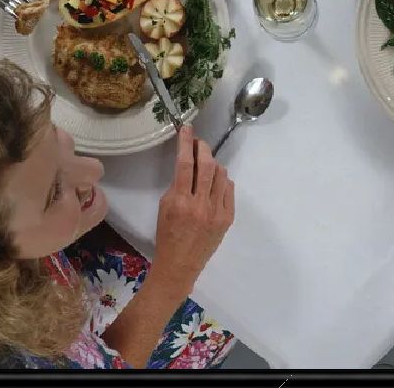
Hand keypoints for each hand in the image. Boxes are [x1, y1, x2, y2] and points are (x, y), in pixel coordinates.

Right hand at [150, 126, 234, 298]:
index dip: (185, 143)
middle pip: (207, 165)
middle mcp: (201, 205)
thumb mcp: (164, 208)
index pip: (184, 165)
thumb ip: (178, 186)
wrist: (180, 264)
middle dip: (203, 149)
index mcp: (180, 202)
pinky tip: (214, 184)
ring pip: (221, 175)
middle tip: (198, 143)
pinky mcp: (228, 218)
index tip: (187, 129)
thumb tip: (190, 165)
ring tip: (206, 165)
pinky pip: (229, 190)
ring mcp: (217, 211)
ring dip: (213, 164)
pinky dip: (222, 181)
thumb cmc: (167, 235)